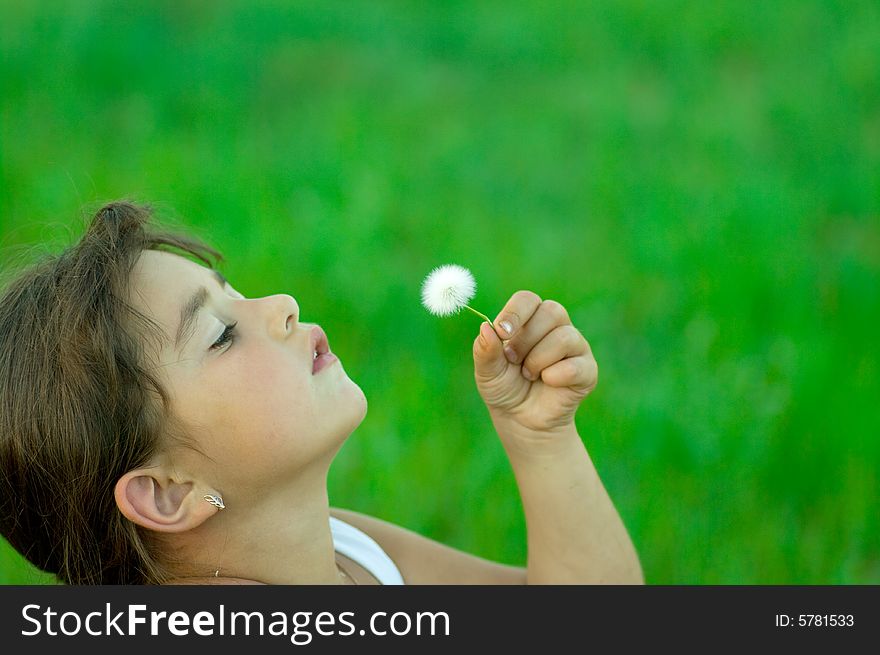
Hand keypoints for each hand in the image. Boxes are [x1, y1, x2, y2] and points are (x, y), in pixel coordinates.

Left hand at [472, 291, 597, 433]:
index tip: (501, 332)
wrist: (521, 419)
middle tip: (513, 360)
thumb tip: (486, 327)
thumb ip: (485, 350)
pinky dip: (555, 376)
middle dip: (525, 339)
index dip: (515, 313)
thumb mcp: (487, 371)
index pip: (528, 299)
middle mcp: (556, 326)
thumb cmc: (505, 387)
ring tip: (528, 375)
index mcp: (531, 318)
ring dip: (538, 360)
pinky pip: (576, 365)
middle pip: (551, 311)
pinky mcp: (587, 370)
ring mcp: (575, 346)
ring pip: (564, 337)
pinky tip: (547, 382)